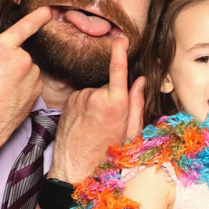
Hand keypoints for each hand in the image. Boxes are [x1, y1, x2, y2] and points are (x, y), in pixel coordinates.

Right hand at [0, 6, 50, 148]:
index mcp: (1, 49)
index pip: (24, 27)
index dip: (38, 16)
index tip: (49, 10)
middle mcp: (22, 61)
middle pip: (15, 52)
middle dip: (3, 58)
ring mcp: (32, 78)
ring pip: (24, 67)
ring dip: (13, 72)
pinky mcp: (38, 93)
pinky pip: (29, 81)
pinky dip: (20, 85)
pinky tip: (5, 96)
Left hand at [49, 36, 145, 181]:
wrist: (76, 168)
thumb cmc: (109, 153)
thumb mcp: (131, 131)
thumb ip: (137, 103)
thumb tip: (140, 81)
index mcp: (115, 104)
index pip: (118, 70)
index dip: (120, 52)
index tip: (121, 39)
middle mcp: (95, 97)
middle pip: (109, 87)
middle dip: (112, 97)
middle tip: (111, 120)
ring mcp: (79, 98)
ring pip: (95, 92)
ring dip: (98, 103)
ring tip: (96, 125)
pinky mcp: (69, 101)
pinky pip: (83, 97)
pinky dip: (86, 106)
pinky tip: (86, 123)